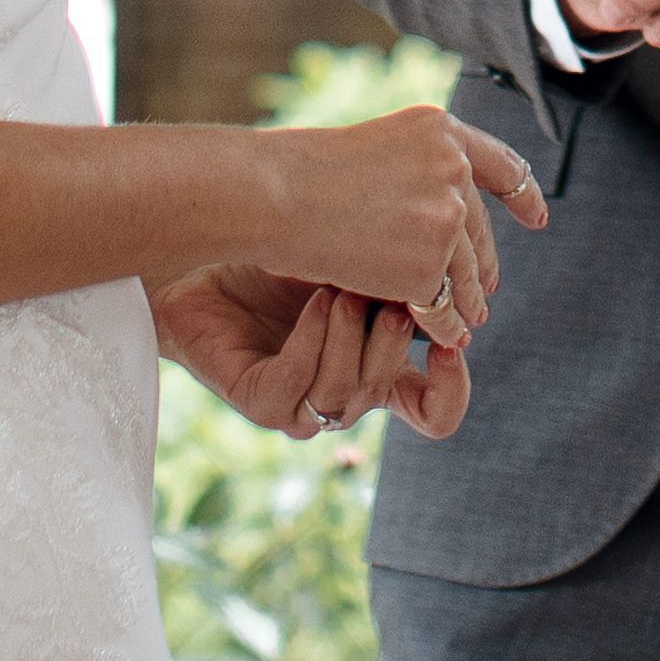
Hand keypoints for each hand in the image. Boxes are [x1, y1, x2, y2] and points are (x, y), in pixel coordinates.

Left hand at [155, 264, 470, 441]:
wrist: (206, 257)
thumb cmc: (282, 250)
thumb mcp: (357, 256)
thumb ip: (402, 271)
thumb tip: (453, 264)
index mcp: (377, 367)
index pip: (433, 410)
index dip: (451, 389)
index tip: (452, 342)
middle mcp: (344, 393)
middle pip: (390, 393)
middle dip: (391, 344)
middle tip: (390, 295)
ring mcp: (302, 406)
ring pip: (346, 397)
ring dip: (350, 339)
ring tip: (342, 289)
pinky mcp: (261, 403)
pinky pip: (298, 387)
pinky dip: (312, 341)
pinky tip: (315, 302)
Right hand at [254, 101, 543, 344]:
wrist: (271, 197)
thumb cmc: (300, 175)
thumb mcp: (375, 152)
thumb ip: (417, 172)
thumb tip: (453, 215)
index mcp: (440, 131)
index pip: (501, 163)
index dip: (523, 194)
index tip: (537, 219)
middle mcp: (453, 168)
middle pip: (481, 228)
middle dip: (483, 264)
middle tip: (487, 292)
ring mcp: (446, 217)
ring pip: (467, 273)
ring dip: (468, 301)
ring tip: (468, 322)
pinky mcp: (429, 266)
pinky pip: (444, 307)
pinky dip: (443, 325)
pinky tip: (444, 338)